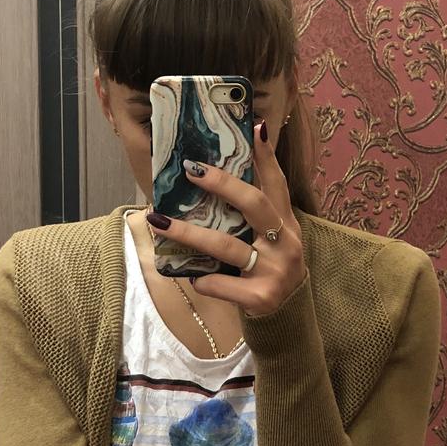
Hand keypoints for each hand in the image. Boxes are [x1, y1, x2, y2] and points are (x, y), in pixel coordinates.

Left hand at [146, 121, 306, 315]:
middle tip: (191, 169)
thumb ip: (252, 217)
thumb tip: (211, 181)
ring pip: (226, 246)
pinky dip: (204, 280)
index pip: (277, 184)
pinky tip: (193, 276)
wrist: (287, 319)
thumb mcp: (272, 241)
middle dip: (222, 184)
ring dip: (189, 233)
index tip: (255, 126)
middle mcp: (285, 243)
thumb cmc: (269, 273)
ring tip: (159, 222)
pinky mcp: (260, 297)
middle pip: (253, 204)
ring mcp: (274, 270)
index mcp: (287, 224)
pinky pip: (221, 284)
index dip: (266, 157)